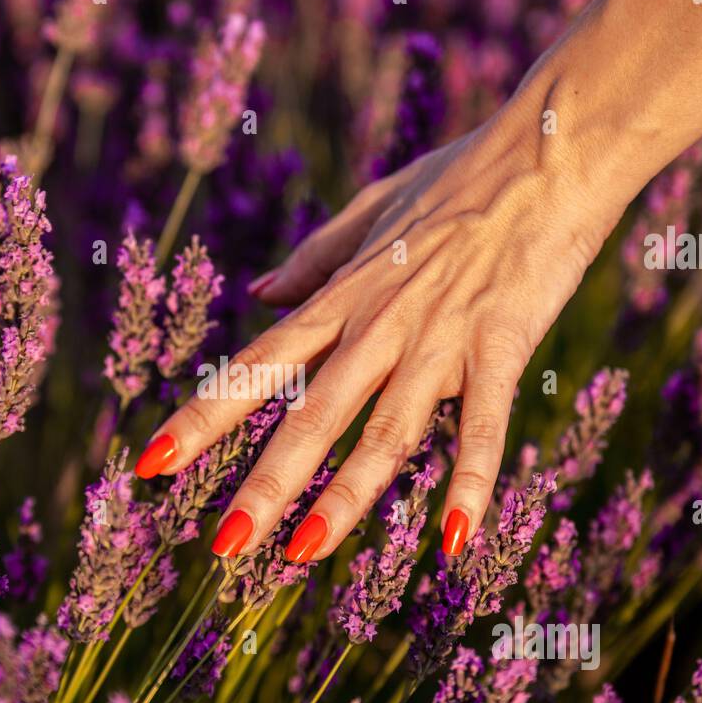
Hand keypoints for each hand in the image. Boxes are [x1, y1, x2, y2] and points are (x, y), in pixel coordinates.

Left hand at [136, 110, 626, 560]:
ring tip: (302, 554)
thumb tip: (259, 295)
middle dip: (263, 483)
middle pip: (309, 415)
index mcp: (342, 296)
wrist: (550, 148)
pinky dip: (469, 482)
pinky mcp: (502, 346)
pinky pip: (483, 426)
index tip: (151, 462)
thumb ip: (314, 259)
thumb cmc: (463, 177)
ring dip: (345, 498)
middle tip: (220, 546)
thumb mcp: (372, 208)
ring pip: (384, 431)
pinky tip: (453, 540)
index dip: (202, 417)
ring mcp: (440, 338)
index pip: (258, 365)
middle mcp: (379, 324)